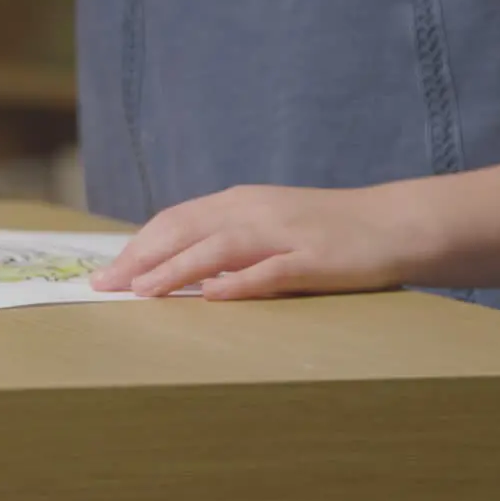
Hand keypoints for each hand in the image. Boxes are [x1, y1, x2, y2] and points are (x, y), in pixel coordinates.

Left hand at [91, 184, 425, 299]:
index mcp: (238, 203)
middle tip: (105, 286)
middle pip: (185, 230)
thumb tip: (174, 272)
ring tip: (142, 291)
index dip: (137, 246)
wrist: (394, 223)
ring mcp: (284, 233)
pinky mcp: (314, 258)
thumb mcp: (266, 229)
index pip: (174, 221)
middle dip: (141, 258)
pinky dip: (239, 283)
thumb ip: (224, 245)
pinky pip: (271, 271)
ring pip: (218, 248)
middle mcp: (254, 211)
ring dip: (176, 269)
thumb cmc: (325, 232)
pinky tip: (211, 297)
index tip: (106, 273)